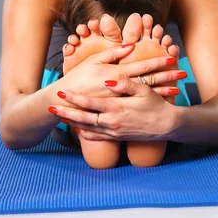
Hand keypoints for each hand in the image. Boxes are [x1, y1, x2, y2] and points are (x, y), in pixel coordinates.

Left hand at [50, 78, 178, 140]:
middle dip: (65, 113)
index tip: (62, 93)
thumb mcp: (143, 90)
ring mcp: (113, 132)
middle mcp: (112, 122)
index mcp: (117, 108)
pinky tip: (77, 129)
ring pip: (87, 129)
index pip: (90, 104)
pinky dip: (84, 133)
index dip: (74, 99)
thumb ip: (125, 84)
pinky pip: (96, 137)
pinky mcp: (117, 137)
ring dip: (71, 123)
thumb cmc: (156, 105)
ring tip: (59, 117)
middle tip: (50, 108)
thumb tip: (108, 80)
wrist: (167, 126)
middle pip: (83, 118)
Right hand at [56, 44, 186, 98]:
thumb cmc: (78, 78)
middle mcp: (121, 88)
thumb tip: (130, 45)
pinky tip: (162, 102)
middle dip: (167, 76)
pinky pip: (138, 106)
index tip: (172, 57)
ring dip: (163, 91)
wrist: (65, 101)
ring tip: (178, 89)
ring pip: (146, 95)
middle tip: (183, 73)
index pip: (142, 66)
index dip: (158, 61)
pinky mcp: (117, 109)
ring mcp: (120, 100)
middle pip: (149, 81)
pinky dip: (150, 104)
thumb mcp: (94, 60)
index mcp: (116, 73)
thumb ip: (113, 53)